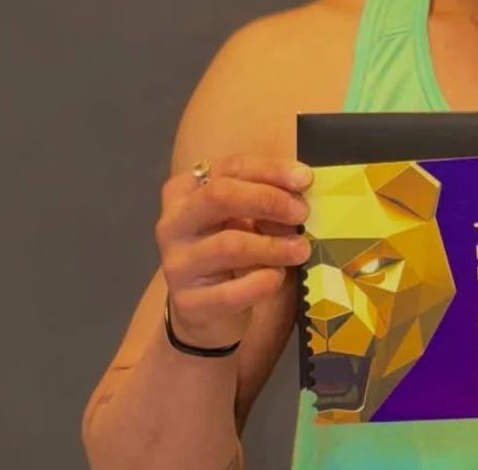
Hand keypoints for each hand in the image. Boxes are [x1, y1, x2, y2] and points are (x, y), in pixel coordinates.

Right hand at [155, 155, 312, 349]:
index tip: (305, 179)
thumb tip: (301, 187)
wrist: (207, 309)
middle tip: (302, 213)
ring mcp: (177, 264)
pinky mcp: (188, 302)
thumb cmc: (232, 250)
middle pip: (219, 196)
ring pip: (229, 245)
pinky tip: (277, 277)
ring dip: (273, 246)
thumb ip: (267, 198)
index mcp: (184, 191)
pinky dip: (263, 281)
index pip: (230, 168)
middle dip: (268, 200)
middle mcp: (172, 223)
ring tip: (301, 250)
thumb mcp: (246, 216)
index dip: (271, 170)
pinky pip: (232, 291)